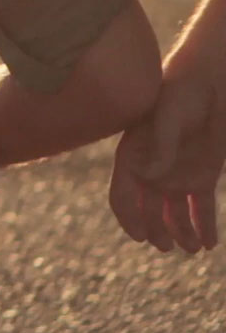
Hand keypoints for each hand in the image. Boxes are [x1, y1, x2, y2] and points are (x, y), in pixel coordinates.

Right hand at [109, 74, 225, 252]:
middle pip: (148, 212)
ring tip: (193, 249)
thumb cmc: (182, 94)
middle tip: (169, 247)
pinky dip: (205, 227)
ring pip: (175, 216)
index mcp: (133, 158)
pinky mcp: (203, 177)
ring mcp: (177, 176)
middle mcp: (152, 172)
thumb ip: (160, 146)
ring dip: (182, 235)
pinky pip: (201, 209)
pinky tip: (210, 244)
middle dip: (156, 232)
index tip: (140, 236)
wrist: (210, 83)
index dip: (128, 218)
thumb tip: (148, 175)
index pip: (122, 196)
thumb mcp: (168, 117)